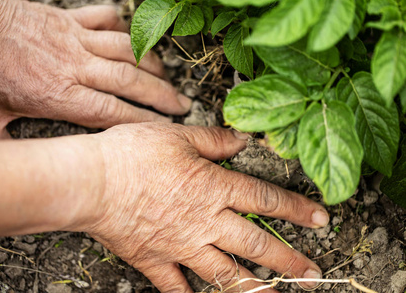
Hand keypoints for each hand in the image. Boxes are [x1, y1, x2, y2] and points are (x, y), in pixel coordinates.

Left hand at [0, 0, 190, 138]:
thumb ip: (4, 143)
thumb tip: (13, 168)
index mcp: (58, 94)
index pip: (113, 110)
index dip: (144, 120)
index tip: (166, 127)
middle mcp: (75, 66)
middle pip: (129, 81)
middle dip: (161, 95)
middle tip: (182, 104)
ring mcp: (75, 39)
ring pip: (126, 51)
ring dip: (151, 64)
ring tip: (168, 77)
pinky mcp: (69, 19)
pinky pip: (106, 18)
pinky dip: (124, 27)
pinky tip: (135, 38)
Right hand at [86, 123, 328, 292]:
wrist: (92, 181)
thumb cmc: (132, 153)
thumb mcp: (178, 136)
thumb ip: (214, 142)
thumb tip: (242, 140)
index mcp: (212, 188)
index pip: (265, 199)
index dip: (296, 209)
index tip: (322, 220)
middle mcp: (204, 222)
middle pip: (254, 244)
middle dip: (288, 261)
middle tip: (312, 275)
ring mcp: (180, 246)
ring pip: (224, 273)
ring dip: (252, 288)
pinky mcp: (154, 260)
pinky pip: (177, 287)